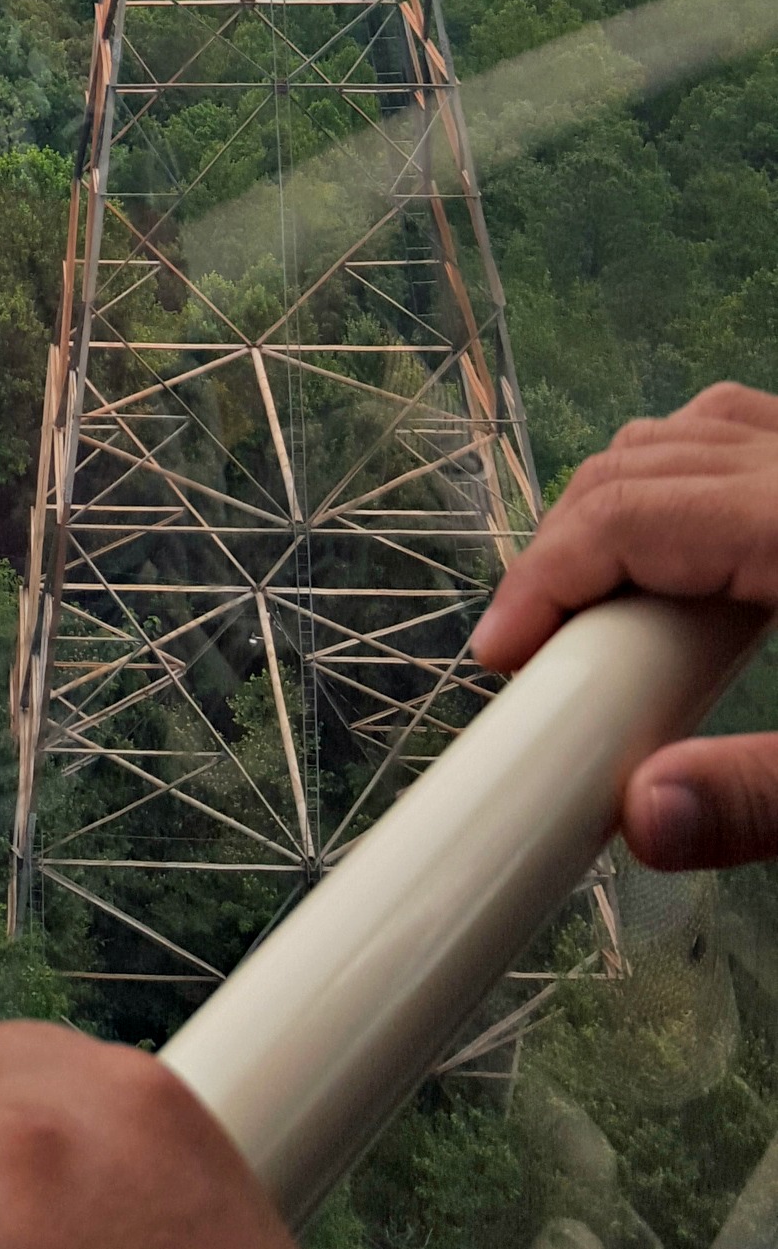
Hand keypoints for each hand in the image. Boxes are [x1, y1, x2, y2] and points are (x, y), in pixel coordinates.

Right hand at [471, 381, 777, 869]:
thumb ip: (764, 794)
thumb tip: (642, 821)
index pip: (623, 515)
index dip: (542, 580)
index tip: (498, 657)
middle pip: (632, 466)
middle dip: (561, 553)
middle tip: (532, 653)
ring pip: (677, 431)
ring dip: (615, 504)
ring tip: (594, 603)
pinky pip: (732, 427)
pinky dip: (678, 470)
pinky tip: (682, 542)